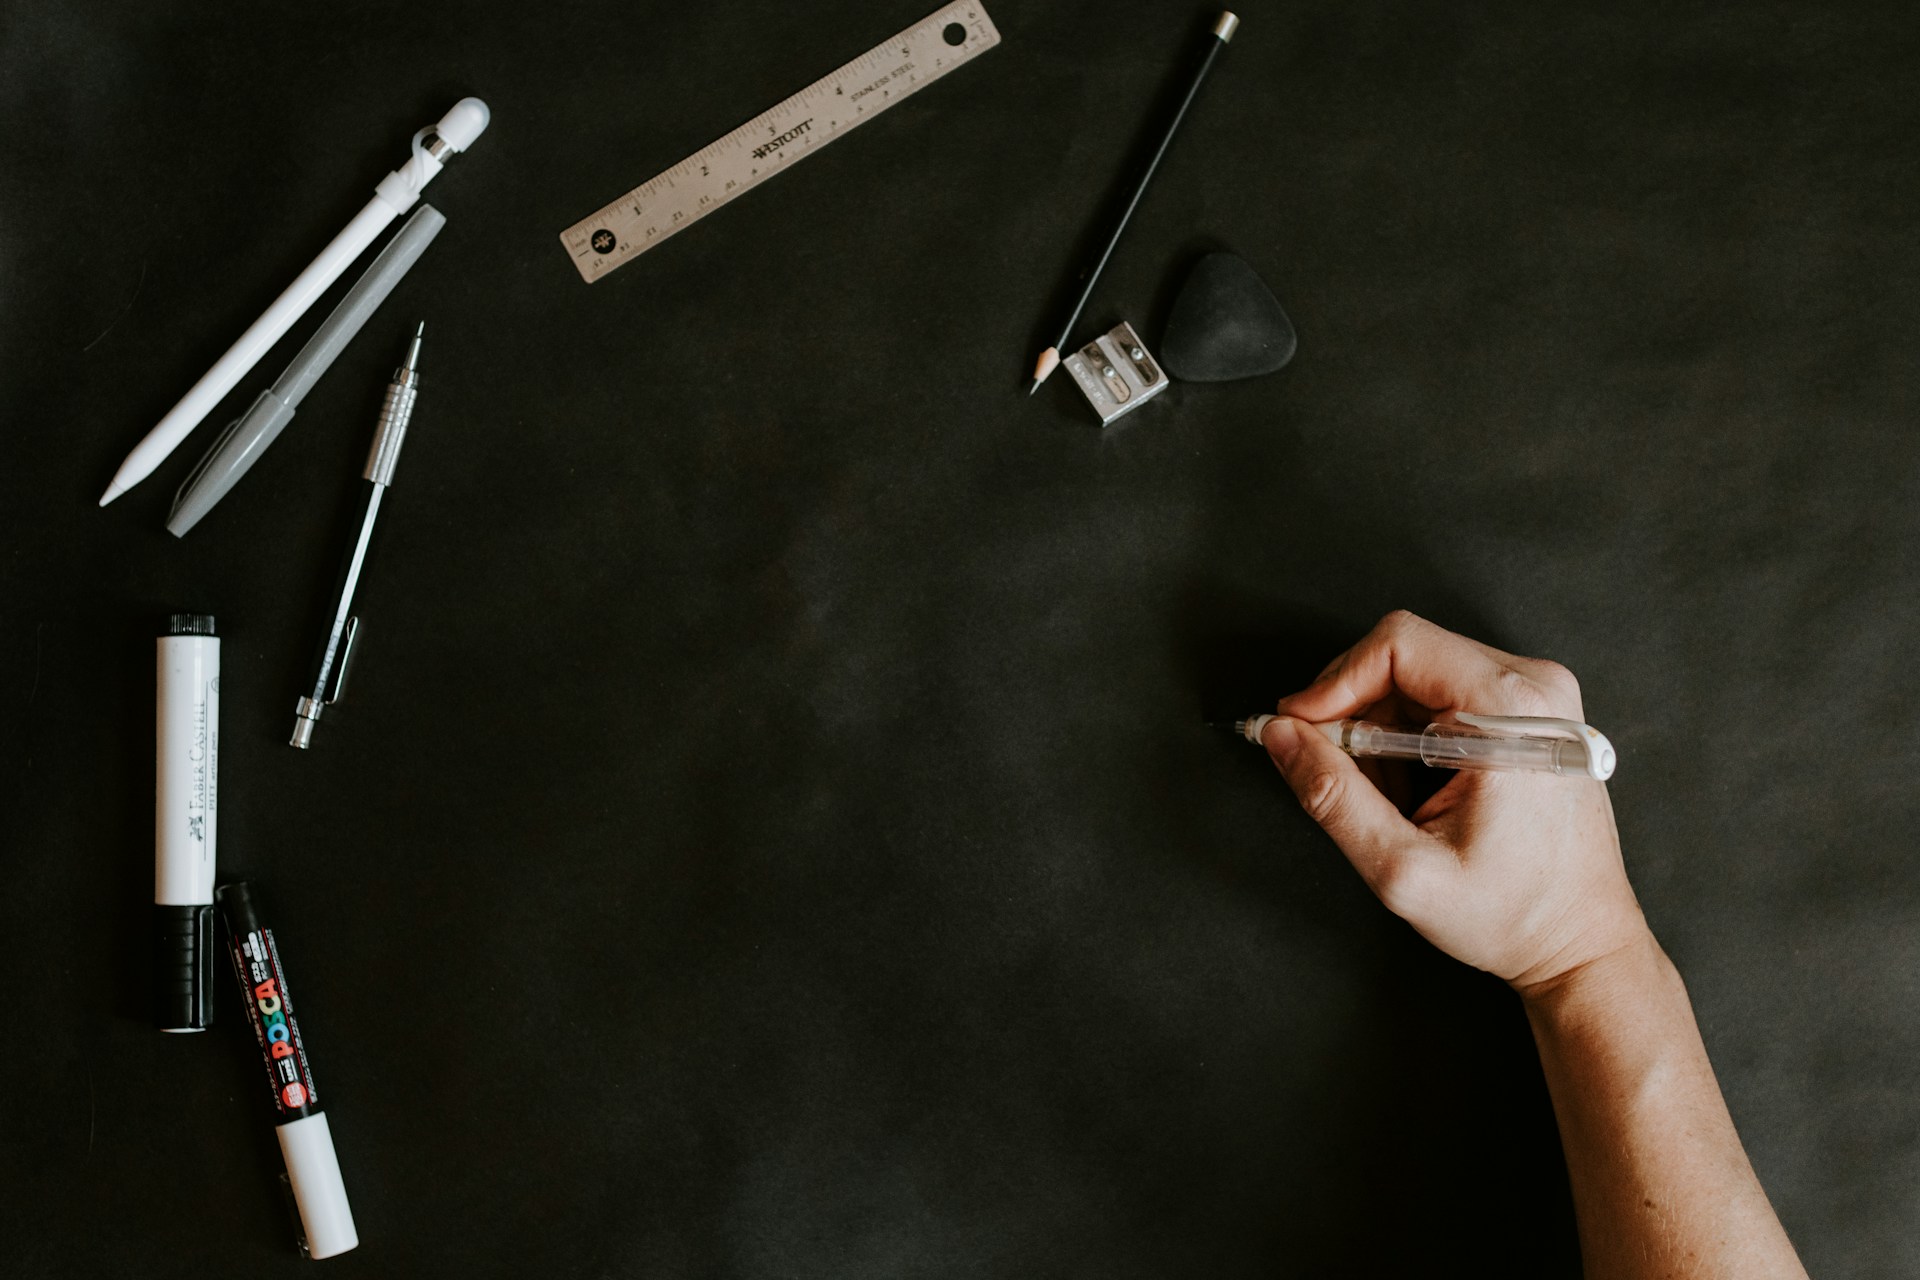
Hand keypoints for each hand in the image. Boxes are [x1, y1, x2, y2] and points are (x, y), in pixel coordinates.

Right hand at [1262, 610, 1650, 991]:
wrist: (1581, 942)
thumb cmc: (1512, 915)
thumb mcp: (1402, 869)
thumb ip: (1333, 797)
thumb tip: (1281, 735)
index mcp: (1511, 711)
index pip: (1399, 644)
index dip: (1336, 682)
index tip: (1300, 728)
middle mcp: (1534, 686)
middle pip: (1406, 655)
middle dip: (1355, 711)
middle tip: (1338, 776)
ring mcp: (1537, 695)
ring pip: (1419, 674)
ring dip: (1380, 727)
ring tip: (1387, 798)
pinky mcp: (1530, 711)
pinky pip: (1444, 693)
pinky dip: (1408, 734)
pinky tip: (1413, 789)